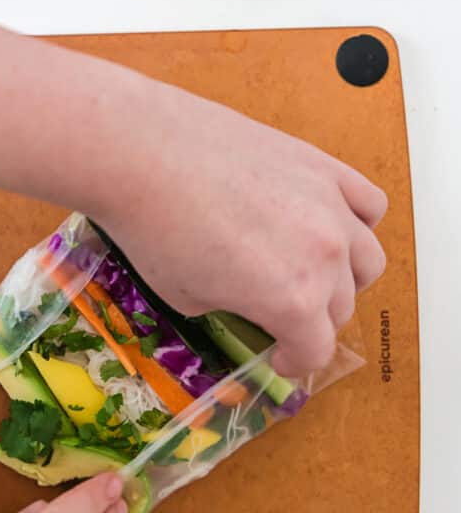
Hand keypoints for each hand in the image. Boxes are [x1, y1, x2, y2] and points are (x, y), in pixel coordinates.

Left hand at [95, 83, 386, 377]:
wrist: (142, 151)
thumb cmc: (154, 230)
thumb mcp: (187, 296)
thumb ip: (233, 306)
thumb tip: (245, 300)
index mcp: (292, 300)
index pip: (316, 349)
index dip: (296, 361)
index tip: (280, 357)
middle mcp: (324, 256)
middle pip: (341, 306)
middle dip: (311, 320)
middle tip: (281, 315)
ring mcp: (330, 206)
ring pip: (367, 259)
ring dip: (345, 278)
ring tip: (312, 274)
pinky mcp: (322, 166)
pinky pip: (369, 204)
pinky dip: (358, 222)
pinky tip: (331, 226)